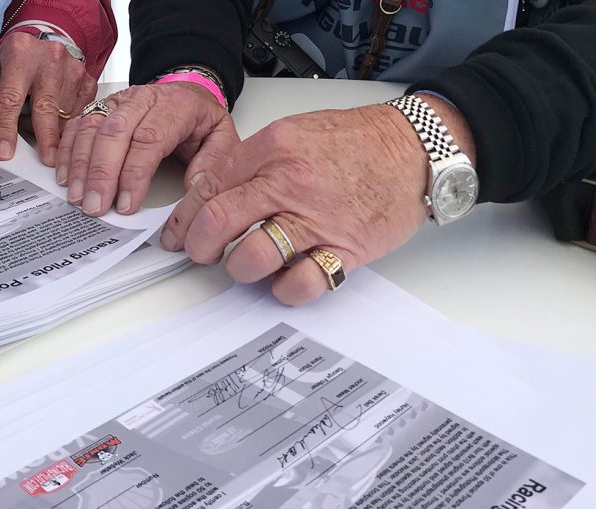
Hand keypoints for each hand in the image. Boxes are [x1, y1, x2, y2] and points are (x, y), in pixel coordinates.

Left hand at [0, 32, 95, 164]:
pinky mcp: (87, 82)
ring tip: (48, 144)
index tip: (4, 151)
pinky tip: (61, 130)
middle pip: (46, 108)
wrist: (48, 39)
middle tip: (45, 160)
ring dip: (55, 134)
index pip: (11, 98)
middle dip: (45, 138)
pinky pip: (80, 114)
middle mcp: (49, 59)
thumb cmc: (20, 58)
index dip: (6, 128)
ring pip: (65, 115)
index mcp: (20, 53)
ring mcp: (72, 70)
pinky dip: (70, 127)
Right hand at [55, 82, 238, 215]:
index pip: (149, 139)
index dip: (133, 174)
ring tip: (77, 197)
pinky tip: (63, 175)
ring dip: (80, 165)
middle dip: (101, 174)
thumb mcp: (222, 138)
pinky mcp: (101, 107)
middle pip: (114, 132)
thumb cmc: (201, 119)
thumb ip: (212, 165)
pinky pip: (78, 125)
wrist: (189, 92)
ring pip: (92, 127)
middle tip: (95, 206)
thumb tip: (194, 192)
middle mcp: (142, 99)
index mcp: (175, 105)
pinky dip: (66, 150)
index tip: (126, 204)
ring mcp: (118, 101)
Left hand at [159, 98, 476, 304]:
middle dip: (199, 246)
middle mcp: (291, 183)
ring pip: (253, 257)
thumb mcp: (294, 132)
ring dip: (239, 268)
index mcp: (274, 149)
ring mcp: (318, 219)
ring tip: (246, 263)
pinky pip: (301, 283)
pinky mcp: (345, 249)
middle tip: (201, 253)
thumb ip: (251, 161)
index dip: (184, 218)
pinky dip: (285, 289)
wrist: (416, 149)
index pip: (209, 188)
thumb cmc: (356, 142)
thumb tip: (209, 193)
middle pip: (220, 222)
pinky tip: (284, 279)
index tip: (178, 234)